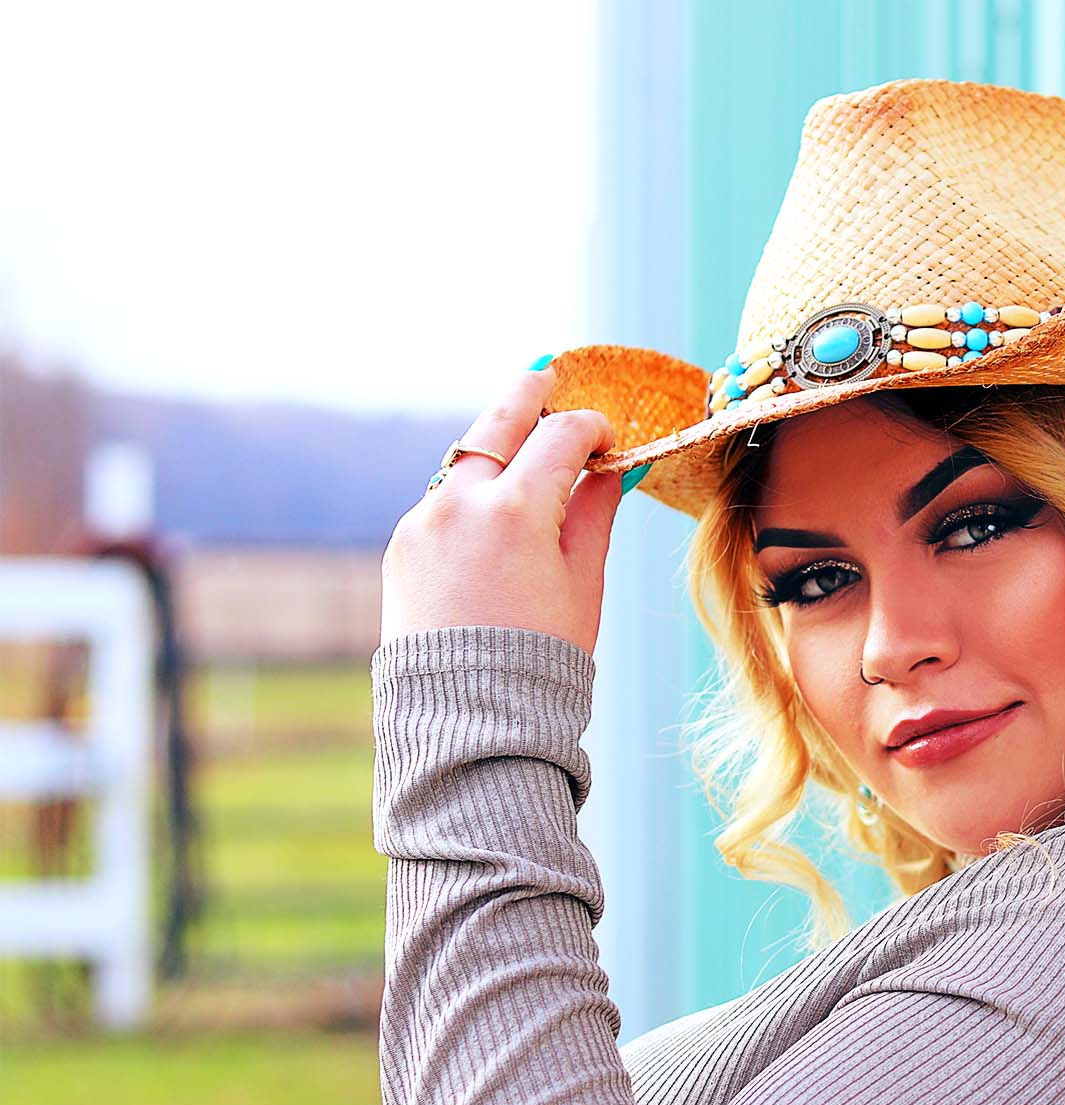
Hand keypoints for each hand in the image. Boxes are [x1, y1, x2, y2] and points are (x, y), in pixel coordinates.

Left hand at [382, 368, 622, 654]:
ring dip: (496, 449)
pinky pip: (442, 502)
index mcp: (516, 511)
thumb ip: (593, 515)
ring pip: (464, 461)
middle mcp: (460, 503)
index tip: (608, 437)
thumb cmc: (542, 658)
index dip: (591, 427)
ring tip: (523, 445)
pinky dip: (471, 494)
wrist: (472, 718)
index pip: (561, 437)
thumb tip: (611, 471)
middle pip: (496, 423)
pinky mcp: (402, 546)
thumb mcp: (582, 583)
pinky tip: (495, 510)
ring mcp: (423, 522)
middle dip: (527, 395)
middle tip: (549, 377)